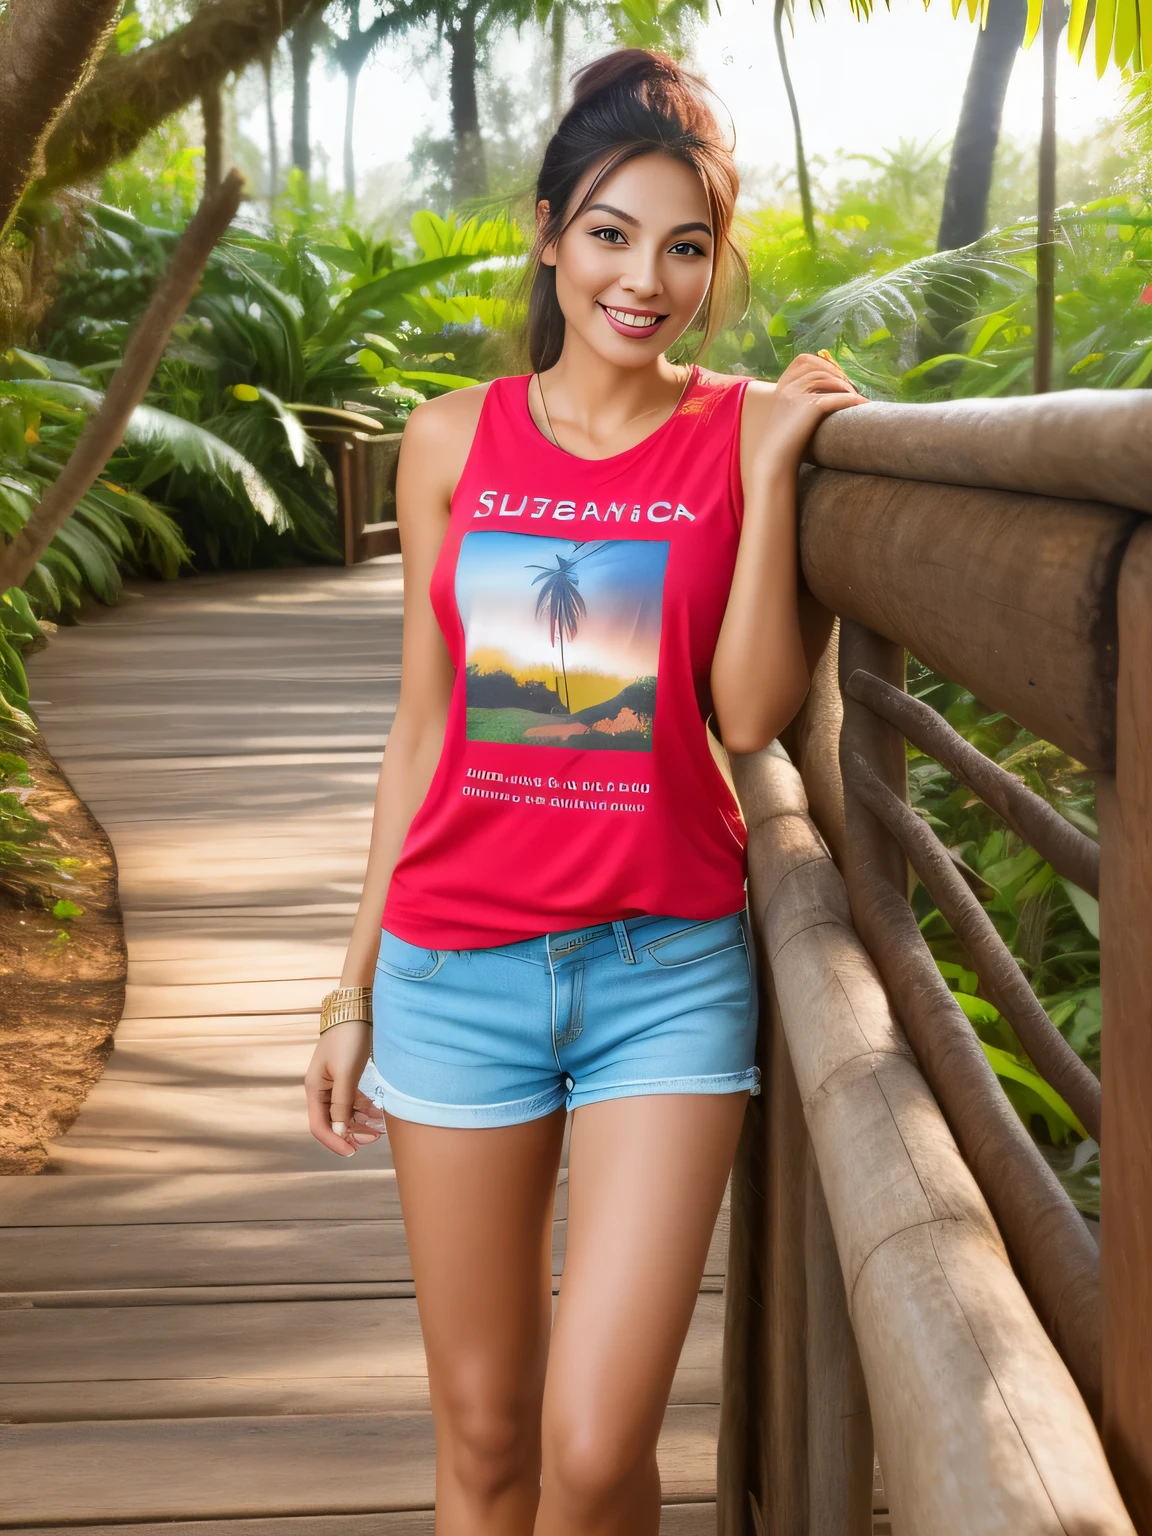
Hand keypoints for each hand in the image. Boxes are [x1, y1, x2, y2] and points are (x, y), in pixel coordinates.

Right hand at [304, 1020, 382, 1157]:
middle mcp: (321, 1088)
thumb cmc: (348, 1038)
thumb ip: (342, 1104)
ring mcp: (334, 1083)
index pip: (319, 1125)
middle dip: (351, 1133)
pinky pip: (353, 1100)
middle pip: (333, 1121)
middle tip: (373, 1139)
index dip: (334, 1142)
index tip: (352, 1152)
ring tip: (379, 1130)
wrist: (357, 1009)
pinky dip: (364, 1109)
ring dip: (360, 1123)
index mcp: (314, 1088)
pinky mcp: (347, 1076)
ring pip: (345, 1112)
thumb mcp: (346, 1073)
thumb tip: (339, 1132)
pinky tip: (378, 1115)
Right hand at [754, 352, 866, 471]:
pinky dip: (853, 399)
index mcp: (781, 387)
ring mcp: (798, 394)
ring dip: (847, 386)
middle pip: (820, 369)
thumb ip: (798, 405)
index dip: (822, 364)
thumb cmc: (782, 446)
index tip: (835, 375)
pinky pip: (838, 397)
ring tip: (859, 396)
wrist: (773, 461)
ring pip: (830, 380)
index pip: (802, 360)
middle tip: (852, 387)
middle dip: (838, 374)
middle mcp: (789, 387)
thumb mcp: (787, 418)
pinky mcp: (810, 406)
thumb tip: (823, 399)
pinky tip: (863, 404)